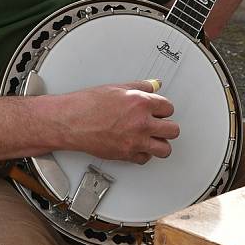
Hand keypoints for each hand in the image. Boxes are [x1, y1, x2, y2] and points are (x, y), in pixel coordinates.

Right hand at [58, 80, 179, 164]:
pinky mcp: (126, 155)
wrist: (71, 121)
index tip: (160, 109)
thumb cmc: (88, 104)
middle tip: (159, 123)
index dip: (164, 108)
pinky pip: (146, 159)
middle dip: (167, 126)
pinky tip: (138, 145)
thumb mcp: (116, 88)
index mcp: (140, 103)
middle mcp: (141, 123)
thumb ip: (140, 87)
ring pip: (165, 149)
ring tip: (153, 137)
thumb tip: (154, 85)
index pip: (169, 107)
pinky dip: (143, 153)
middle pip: (173, 130)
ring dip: (160, 143)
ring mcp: (135, 141)